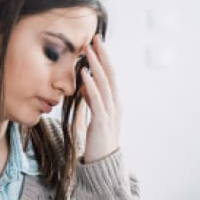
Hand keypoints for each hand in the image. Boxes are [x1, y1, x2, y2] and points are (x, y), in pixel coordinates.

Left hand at [79, 34, 120, 162]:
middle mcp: (115, 103)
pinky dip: (90, 84)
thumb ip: (91, 100)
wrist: (103, 162)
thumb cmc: (97, 139)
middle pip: (110, 74)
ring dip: (96, 65)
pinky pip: (96, 99)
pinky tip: (84, 73)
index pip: (110, 74)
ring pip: (105, 83)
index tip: (96, 42)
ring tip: (88, 50)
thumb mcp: (94, 114)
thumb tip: (84, 85)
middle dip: (103, 55)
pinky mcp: (102, 121)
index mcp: (114, 101)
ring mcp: (111, 112)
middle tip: (95, 37)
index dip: (104, 58)